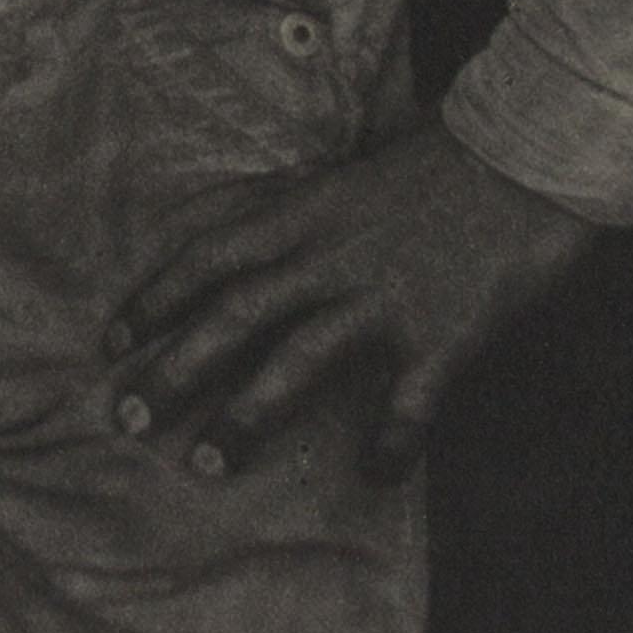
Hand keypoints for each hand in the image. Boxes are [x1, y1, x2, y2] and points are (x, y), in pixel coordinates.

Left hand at [107, 116, 599, 482]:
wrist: (521, 156)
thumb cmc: (430, 164)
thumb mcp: (340, 171)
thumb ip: (283, 201)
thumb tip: (220, 217)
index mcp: (305, 212)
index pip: (210, 256)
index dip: (156, 299)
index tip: (111, 341)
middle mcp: (331, 256)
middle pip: (235, 315)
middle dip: (175, 368)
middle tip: (128, 417)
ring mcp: (383, 297)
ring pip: (297, 362)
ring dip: (246, 415)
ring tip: (208, 462)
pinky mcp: (441, 333)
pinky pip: (405, 404)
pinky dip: (388, 444)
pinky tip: (374, 476)